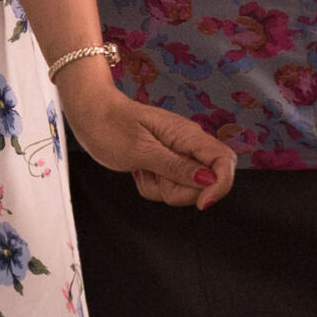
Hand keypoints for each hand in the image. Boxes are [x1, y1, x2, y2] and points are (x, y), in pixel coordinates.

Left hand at [62, 78, 234, 209]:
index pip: (224, 161)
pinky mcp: (167, 161)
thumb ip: (176, 166)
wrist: (91, 113)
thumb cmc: (110, 126)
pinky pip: (169, 186)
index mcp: (187, 134)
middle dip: (180, 191)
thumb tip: (209, 180)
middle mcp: (188, 143)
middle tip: (152, 175)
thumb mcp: (141, 151)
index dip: (221, 186)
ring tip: (142, 169)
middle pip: (206, 183)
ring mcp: (178, 153)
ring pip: (186, 189)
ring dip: (162, 188)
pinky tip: (140, 170)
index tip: (201, 204)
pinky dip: (153, 185)